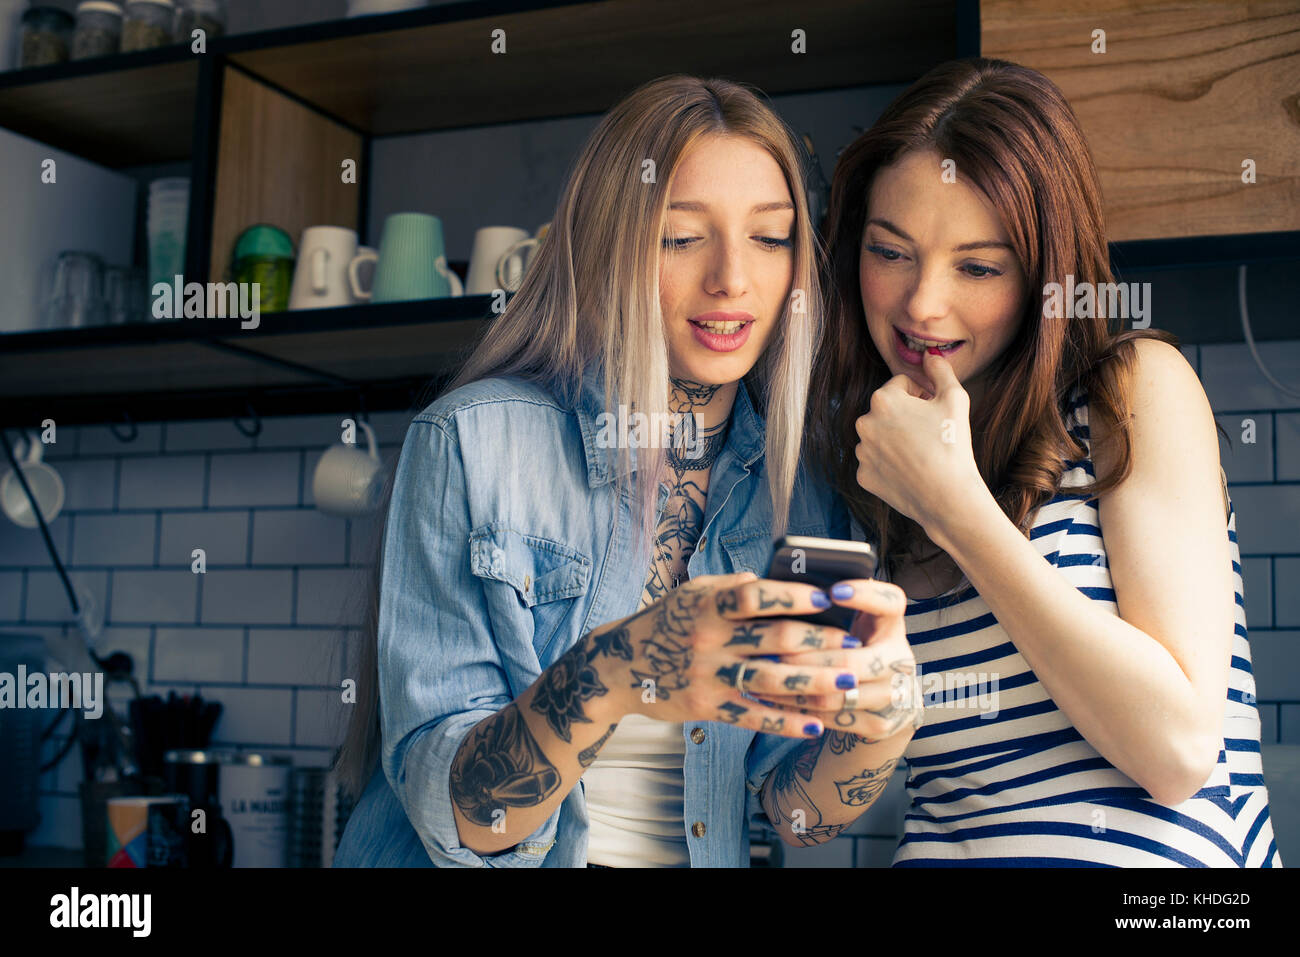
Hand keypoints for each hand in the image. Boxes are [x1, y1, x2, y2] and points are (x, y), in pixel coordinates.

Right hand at [579, 572, 863, 738]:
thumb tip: (771, 580)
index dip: (794, 596)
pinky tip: (814, 724)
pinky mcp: (706, 707)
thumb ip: (731, 586)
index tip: (827, 598)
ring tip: (846, 683)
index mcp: (708, 604)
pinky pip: (753, 716)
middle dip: (820, 642)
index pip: (756, 595)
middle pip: (774, 639)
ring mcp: (708, 674)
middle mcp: (708, 638)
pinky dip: (785, 722)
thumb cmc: (665, 622)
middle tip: (854, 644)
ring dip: (813, 683)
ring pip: (770, 680)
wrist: (619, 667)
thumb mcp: (692, 594)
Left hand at [756, 578, 921, 741]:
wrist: (882, 694)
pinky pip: (834, 719)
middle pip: (853, 660)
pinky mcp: (882, 723)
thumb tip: (784, 586)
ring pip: (838, 695)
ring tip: (764, 675)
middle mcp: (901, 658)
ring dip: (796, 686)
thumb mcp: (850, 621)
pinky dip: (800, 710)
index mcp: (891, 624)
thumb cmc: (850, 643)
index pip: (890, 602)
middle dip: (808, 656)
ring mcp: (895, 694)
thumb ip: (828, 607)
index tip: (833, 590)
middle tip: (773, 649)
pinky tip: (773, 698)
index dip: (866, 595)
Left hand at [854, 348, 982, 530]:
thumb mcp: (955, 398)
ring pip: (880, 436)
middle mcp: (864, 423)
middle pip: (887, 410)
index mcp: (882, 399)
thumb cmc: (952, 444)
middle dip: (906, 415)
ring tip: (921, 452)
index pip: (901, 384)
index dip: (922, 393)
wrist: (947, 496)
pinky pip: (876, 462)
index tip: (934, 409)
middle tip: (929, 432)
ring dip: (896, 439)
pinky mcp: (863, 476)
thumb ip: (940, 370)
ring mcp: (862, 452)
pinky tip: (910, 470)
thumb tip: (930, 356)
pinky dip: (890, 464)